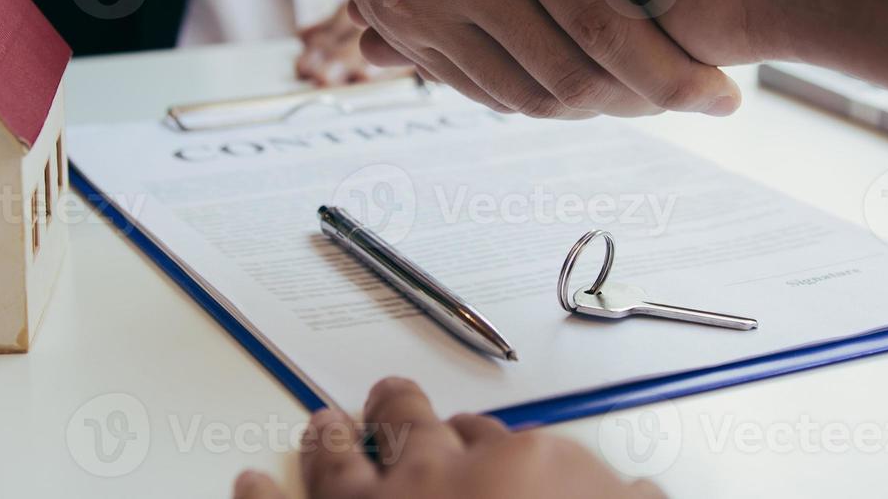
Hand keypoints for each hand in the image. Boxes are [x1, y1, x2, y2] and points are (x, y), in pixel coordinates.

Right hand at [119, 0, 741, 117]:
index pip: (603, 18)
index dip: (668, 66)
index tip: (726, 97)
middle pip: (569, 72)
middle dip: (642, 99)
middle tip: (698, 105)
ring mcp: (421, 2)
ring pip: (527, 91)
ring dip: (592, 106)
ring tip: (649, 100)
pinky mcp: (398, 22)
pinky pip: (477, 84)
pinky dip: (532, 98)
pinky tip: (578, 88)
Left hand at [232, 378, 663, 498]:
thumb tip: (637, 495)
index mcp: (521, 469)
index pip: (504, 441)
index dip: (489, 441)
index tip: (484, 439)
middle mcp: (440, 474)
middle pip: (417, 425)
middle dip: (404, 412)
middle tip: (394, 398)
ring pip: (343, 454)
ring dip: (330, 436)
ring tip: (321, 421)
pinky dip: (260, 497)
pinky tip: (250, 482)